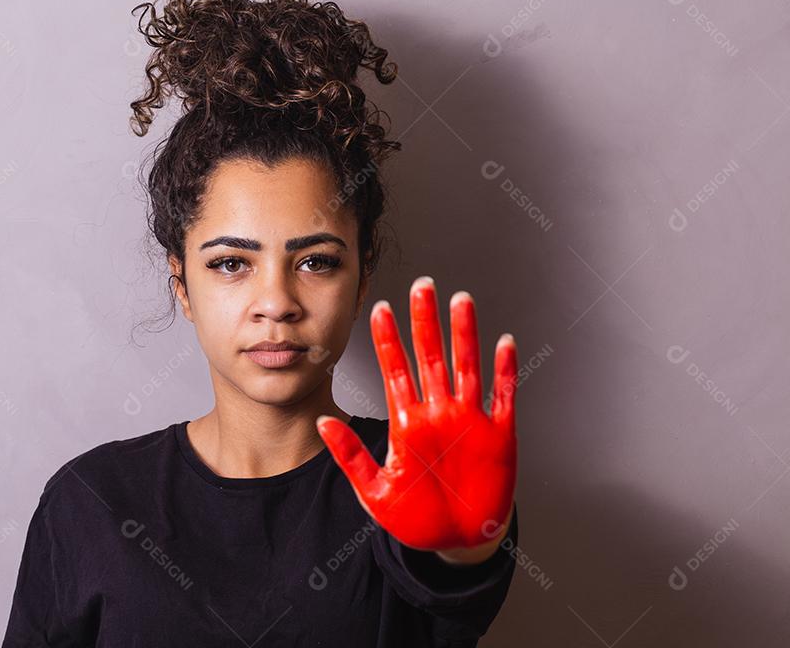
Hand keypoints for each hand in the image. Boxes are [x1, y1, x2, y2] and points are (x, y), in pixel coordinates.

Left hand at [317, 276, 517, 551]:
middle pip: (431, 357)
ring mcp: (469, 421)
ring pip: (467, 367)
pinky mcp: (499, 436)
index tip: (379, 308)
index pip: (395, 371)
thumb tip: (324, 421)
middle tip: (421, 286)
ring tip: (460, 300)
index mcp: (407, 423)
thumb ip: (350, 455)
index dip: (388, 340)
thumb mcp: (374, 491)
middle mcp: (438, 414)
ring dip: (465, 334)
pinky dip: (505, 371)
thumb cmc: (415, 519)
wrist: (457, 542)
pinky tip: (504, 343)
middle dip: (425, 321)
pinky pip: (503, 397)